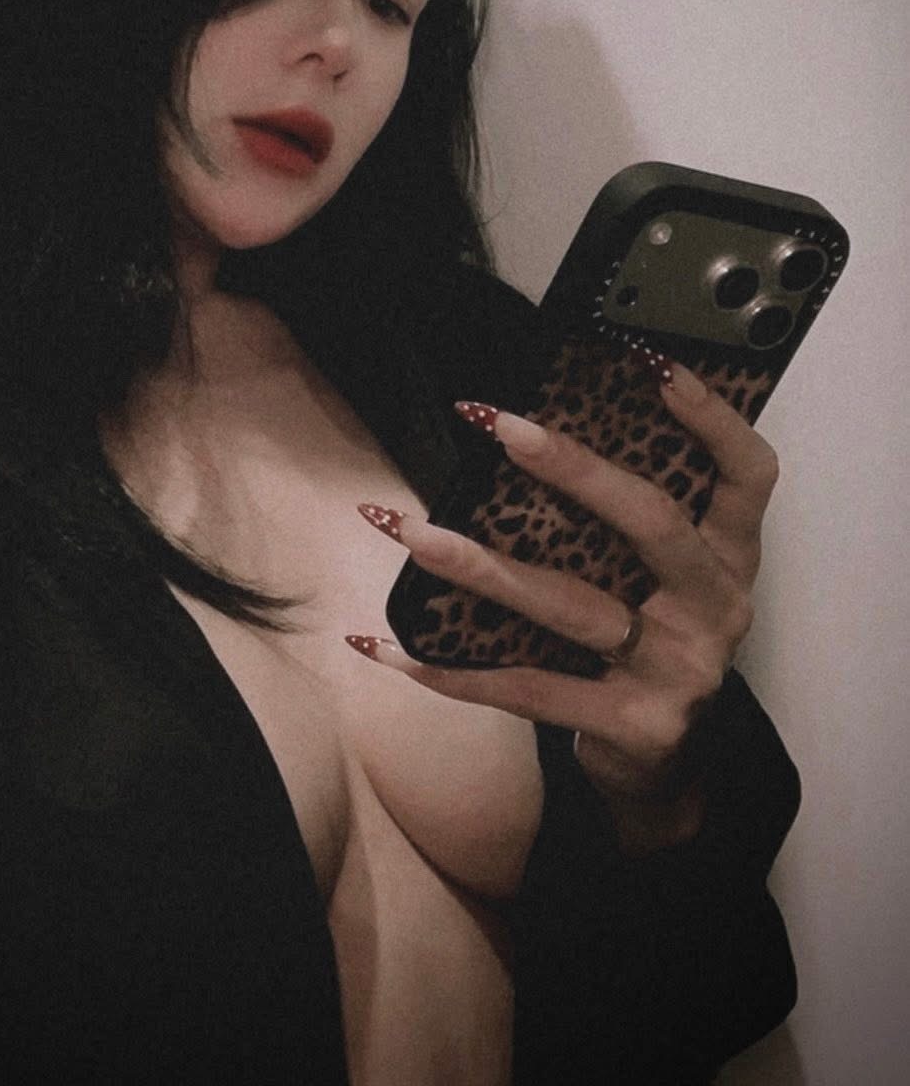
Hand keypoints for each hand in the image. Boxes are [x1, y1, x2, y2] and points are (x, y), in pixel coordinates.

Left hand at [351, 365, 776, 844]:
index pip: (747, 474)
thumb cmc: (651, 641)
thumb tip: (528, 430)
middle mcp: (716, 608)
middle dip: (574, 469)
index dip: (711, 417)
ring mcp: (677, 670)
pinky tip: (383, 644)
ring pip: (568, 606)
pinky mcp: (629, 724)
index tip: (650, 362)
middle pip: (651, 524)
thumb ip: (627, 519)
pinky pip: (526, 688)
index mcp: (730, 557)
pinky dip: (449, 670)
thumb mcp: (665, 579)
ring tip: (407, 529)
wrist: (665, 768)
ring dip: (478, 565)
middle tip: (498, 425)